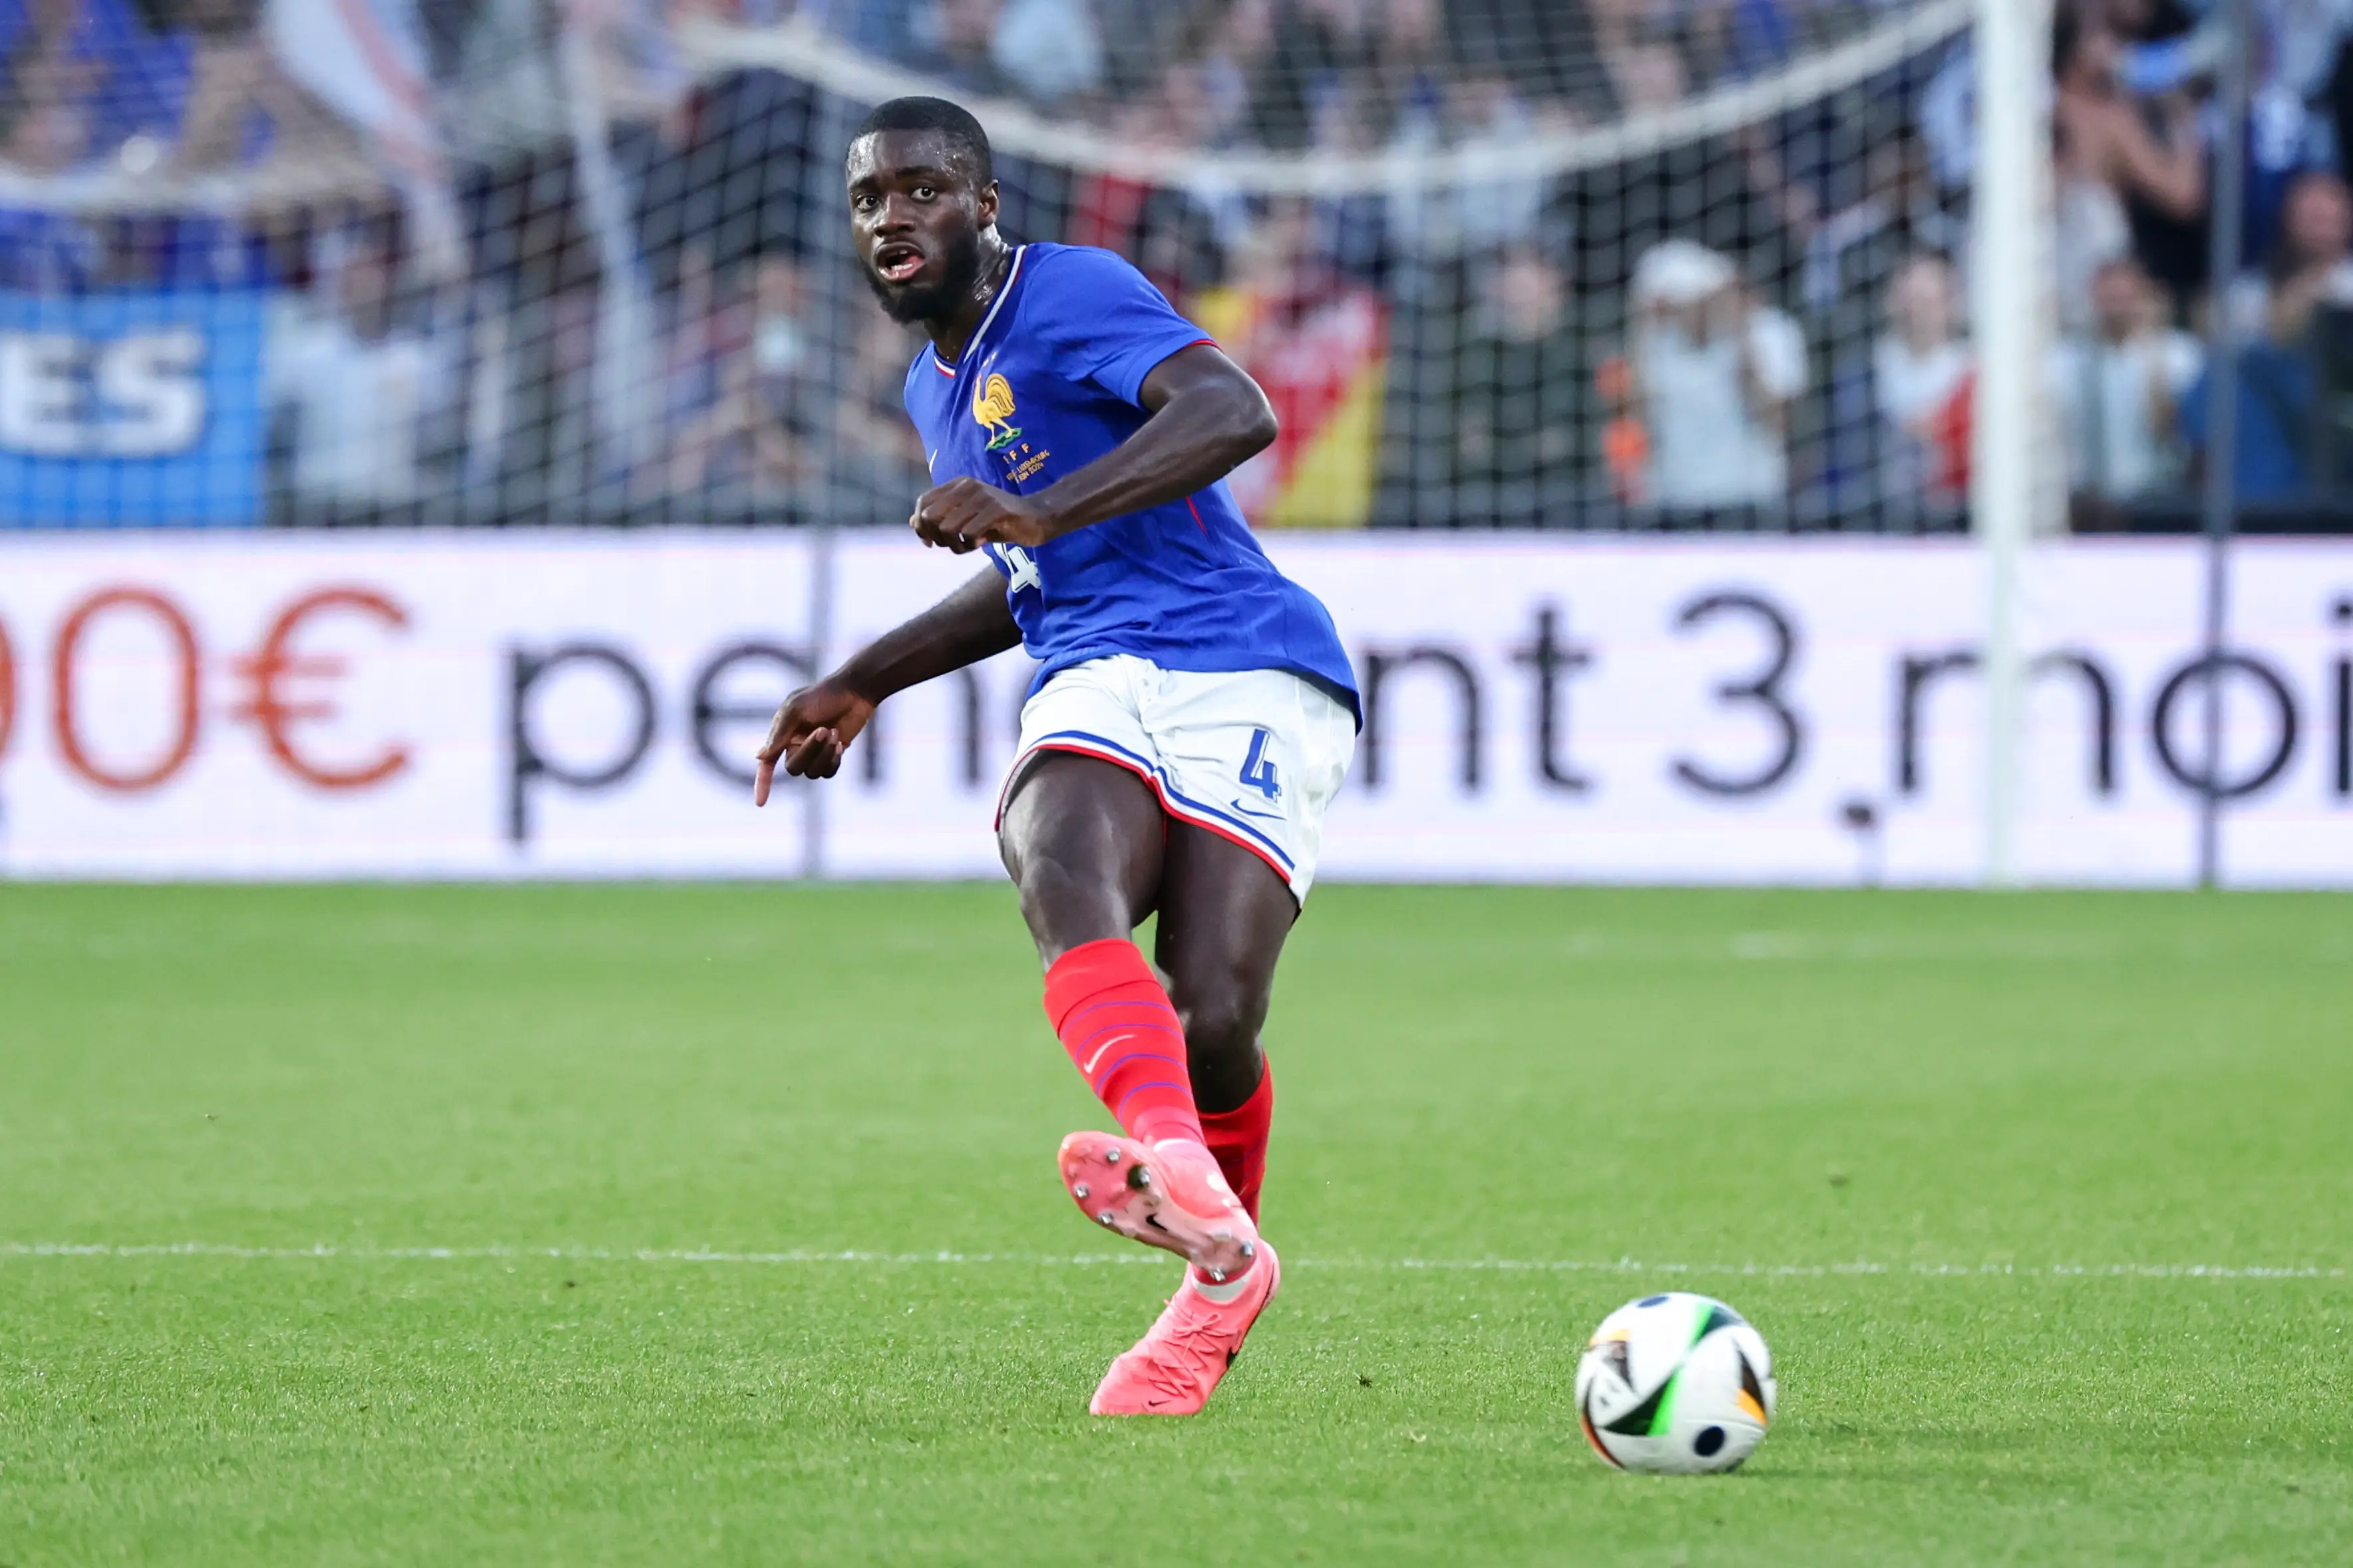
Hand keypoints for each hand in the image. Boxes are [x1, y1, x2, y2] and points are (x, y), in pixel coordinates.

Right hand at [752, 678, 875, 803]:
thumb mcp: (796, 709)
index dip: (762, 783)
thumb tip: (759, 757)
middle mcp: (795, 745)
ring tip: (834, 733)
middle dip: (809, 752)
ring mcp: (815, 752)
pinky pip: (828, 771)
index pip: (767, 763)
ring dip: (824, 755)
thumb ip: (779, 734)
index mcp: (782, 734)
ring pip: (812, 772)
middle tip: (824, 730)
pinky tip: (841, 743)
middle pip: (794, 768)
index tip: (761, 803)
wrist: (855, 691)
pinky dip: (833, 760)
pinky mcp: (832, 755)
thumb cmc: (823, 695)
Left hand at [911, 476, 1055, 551]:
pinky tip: (982, 543)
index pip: (923, 502)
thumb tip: (913, 522)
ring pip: (947, 528)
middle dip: (936, 538)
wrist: (1038, 517)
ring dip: (955, 546)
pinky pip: (969, 533)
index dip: (921, 526)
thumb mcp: (967, 519)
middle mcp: (967, 486)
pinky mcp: (997, 510)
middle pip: (930, 516)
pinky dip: (971, 545)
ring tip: (968, 546)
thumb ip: (941, 518)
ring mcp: (982, 496)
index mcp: (958, 484)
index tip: (930, 542)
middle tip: (953, 545)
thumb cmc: (1000, 520)